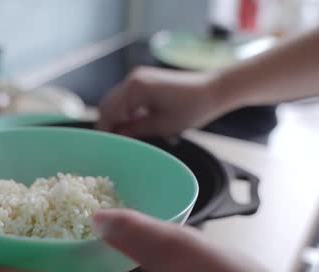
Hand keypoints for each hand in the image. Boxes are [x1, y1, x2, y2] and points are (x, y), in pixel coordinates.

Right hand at [96, 66, 231, 136]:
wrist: (213, 90)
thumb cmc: (192, 108)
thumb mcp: (161, 126)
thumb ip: (135, 131)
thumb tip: (117, 138)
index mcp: (135, 88)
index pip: (109, 111)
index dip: (105, 130)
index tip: (106, 146)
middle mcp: (133, 79)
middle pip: (108, 104)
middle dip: (109, 123)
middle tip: (115, 142)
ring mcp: (138, 77)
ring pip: (116, 101)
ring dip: (118, 117)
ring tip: (127, 135)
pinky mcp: (145, 80)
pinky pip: (127, 97)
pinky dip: (127, 110)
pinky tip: (136, 123)